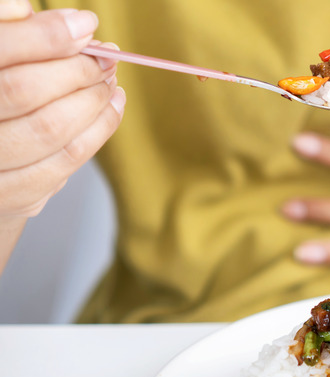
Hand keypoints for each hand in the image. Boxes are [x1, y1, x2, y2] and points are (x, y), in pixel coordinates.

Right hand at [0, 2, 124, 222]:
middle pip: (22, 91)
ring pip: (49, 130)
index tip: (86, 24)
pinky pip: (64, 164)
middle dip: (76, 69)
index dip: (44, 36)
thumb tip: (39, 14)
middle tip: (106, 56)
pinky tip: (111, 107)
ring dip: (92, 99)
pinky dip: (98, 130)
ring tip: (110, 78)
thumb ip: (5, 29)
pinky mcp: (8, 198)